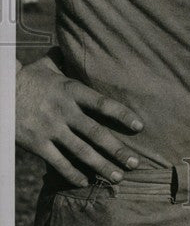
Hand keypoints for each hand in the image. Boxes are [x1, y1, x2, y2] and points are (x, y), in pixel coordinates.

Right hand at [16, 55, 142, 185]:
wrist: (0, 93)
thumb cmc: (27, 78)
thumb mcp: (48, 65)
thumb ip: (66, 60)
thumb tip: (76, 44)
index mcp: (71, 90)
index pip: (103, 103)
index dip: (122, 115)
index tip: (139, 126)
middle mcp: (64, 111)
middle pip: (96, 133)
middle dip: (117, 150)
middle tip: (135, 163)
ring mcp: (51, 129)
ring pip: (81, 152)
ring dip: (102, 166)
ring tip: (118, 177)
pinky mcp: (37, 144)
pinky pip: (58, 162)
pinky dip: (73, 174)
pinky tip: (86, 182)